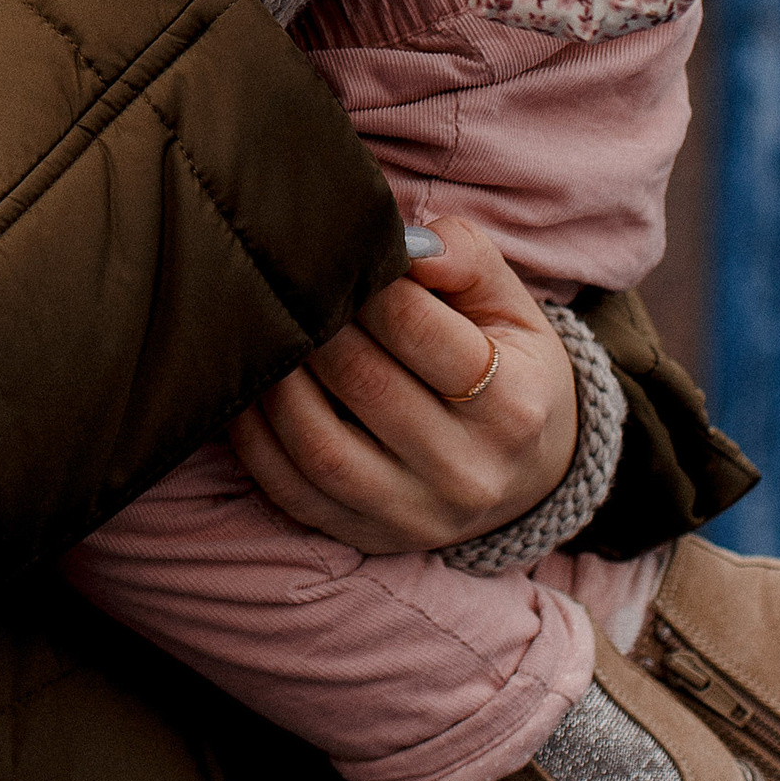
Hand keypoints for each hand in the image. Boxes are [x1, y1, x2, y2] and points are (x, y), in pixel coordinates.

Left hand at [229, 213, 577, 552]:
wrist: (527, 473)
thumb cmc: (509, 367)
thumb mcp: (512, 308)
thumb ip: (467, 258)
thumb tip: (408, 243)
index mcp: (513, 407)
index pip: (422, 331)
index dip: (370, 282)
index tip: (345, 255)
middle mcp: (468, 471)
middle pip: (365, 383)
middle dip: (318, 323)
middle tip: (294, 283)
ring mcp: (416, 515)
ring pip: (320, 446)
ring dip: (278, 380)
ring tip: (270, 332)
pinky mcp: (368, 537)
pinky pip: (290, 490)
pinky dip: (255, 437)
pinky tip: (252, 389)